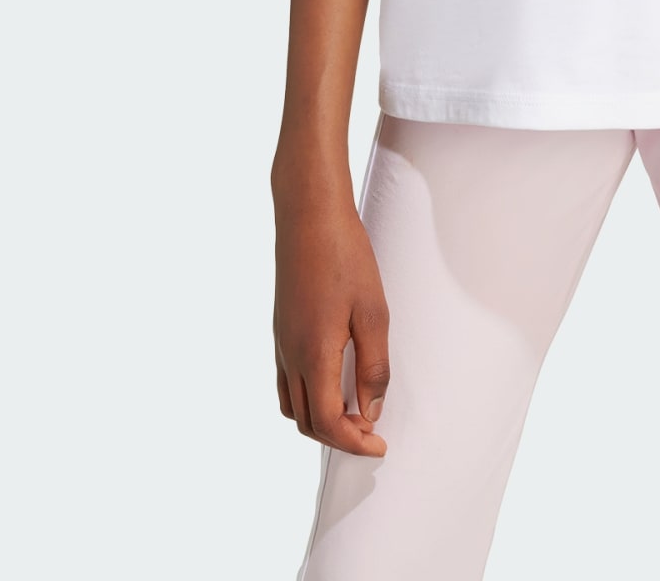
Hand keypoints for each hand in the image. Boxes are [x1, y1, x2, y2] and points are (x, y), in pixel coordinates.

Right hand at [272, 173, 390, 458]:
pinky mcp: (280, 327)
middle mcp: (290, 354)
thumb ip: (373, 366)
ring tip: (352, 414)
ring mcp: (281, 341)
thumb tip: (370, 411)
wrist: (309, 214)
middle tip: (371, 434)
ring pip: (291, 404)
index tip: (379, 446)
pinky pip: (285, 381)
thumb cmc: (346, 256)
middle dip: (337, 437)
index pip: (327, 422)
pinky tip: (330, 383)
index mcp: (313, 354)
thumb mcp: (373, 312)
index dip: (353, 443)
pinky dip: (305, 398)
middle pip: (306, 421)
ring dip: (319, 421)